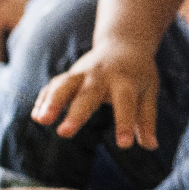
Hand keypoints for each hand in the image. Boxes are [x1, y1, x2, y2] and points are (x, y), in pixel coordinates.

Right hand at [31, 42, 159, 148]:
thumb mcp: (148, 92)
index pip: (126, 104)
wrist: (123, 43)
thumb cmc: (138, 74)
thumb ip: (146, 119)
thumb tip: (151, 146)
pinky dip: (45, 99)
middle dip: (75, 114)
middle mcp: (102, 76)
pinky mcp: (70, 75)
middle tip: (64, 133)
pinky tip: (37, 115)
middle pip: (87, 95)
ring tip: (41, 120)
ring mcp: (82, 74)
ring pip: (64, 86)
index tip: (124, 145)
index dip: (125, 124)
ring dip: (51, 102)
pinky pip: (54, 86)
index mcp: (126, 81)